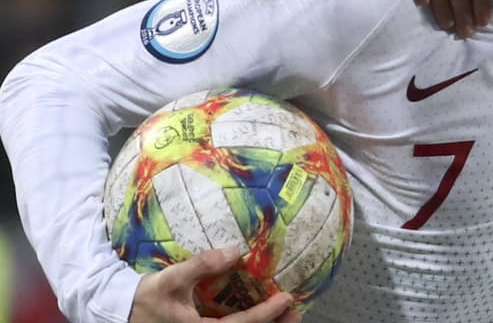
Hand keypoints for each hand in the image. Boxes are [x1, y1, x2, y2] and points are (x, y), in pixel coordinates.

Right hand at [128, 246, 300, 322]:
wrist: (121, 313)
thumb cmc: (146, 297)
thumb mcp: (170, 280)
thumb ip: (201, 266)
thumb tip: (234, 250)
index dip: (266, 314)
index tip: (286, 299)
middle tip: (296, 313)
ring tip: (288, 316)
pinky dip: (249, 322)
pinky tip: (261, 314)